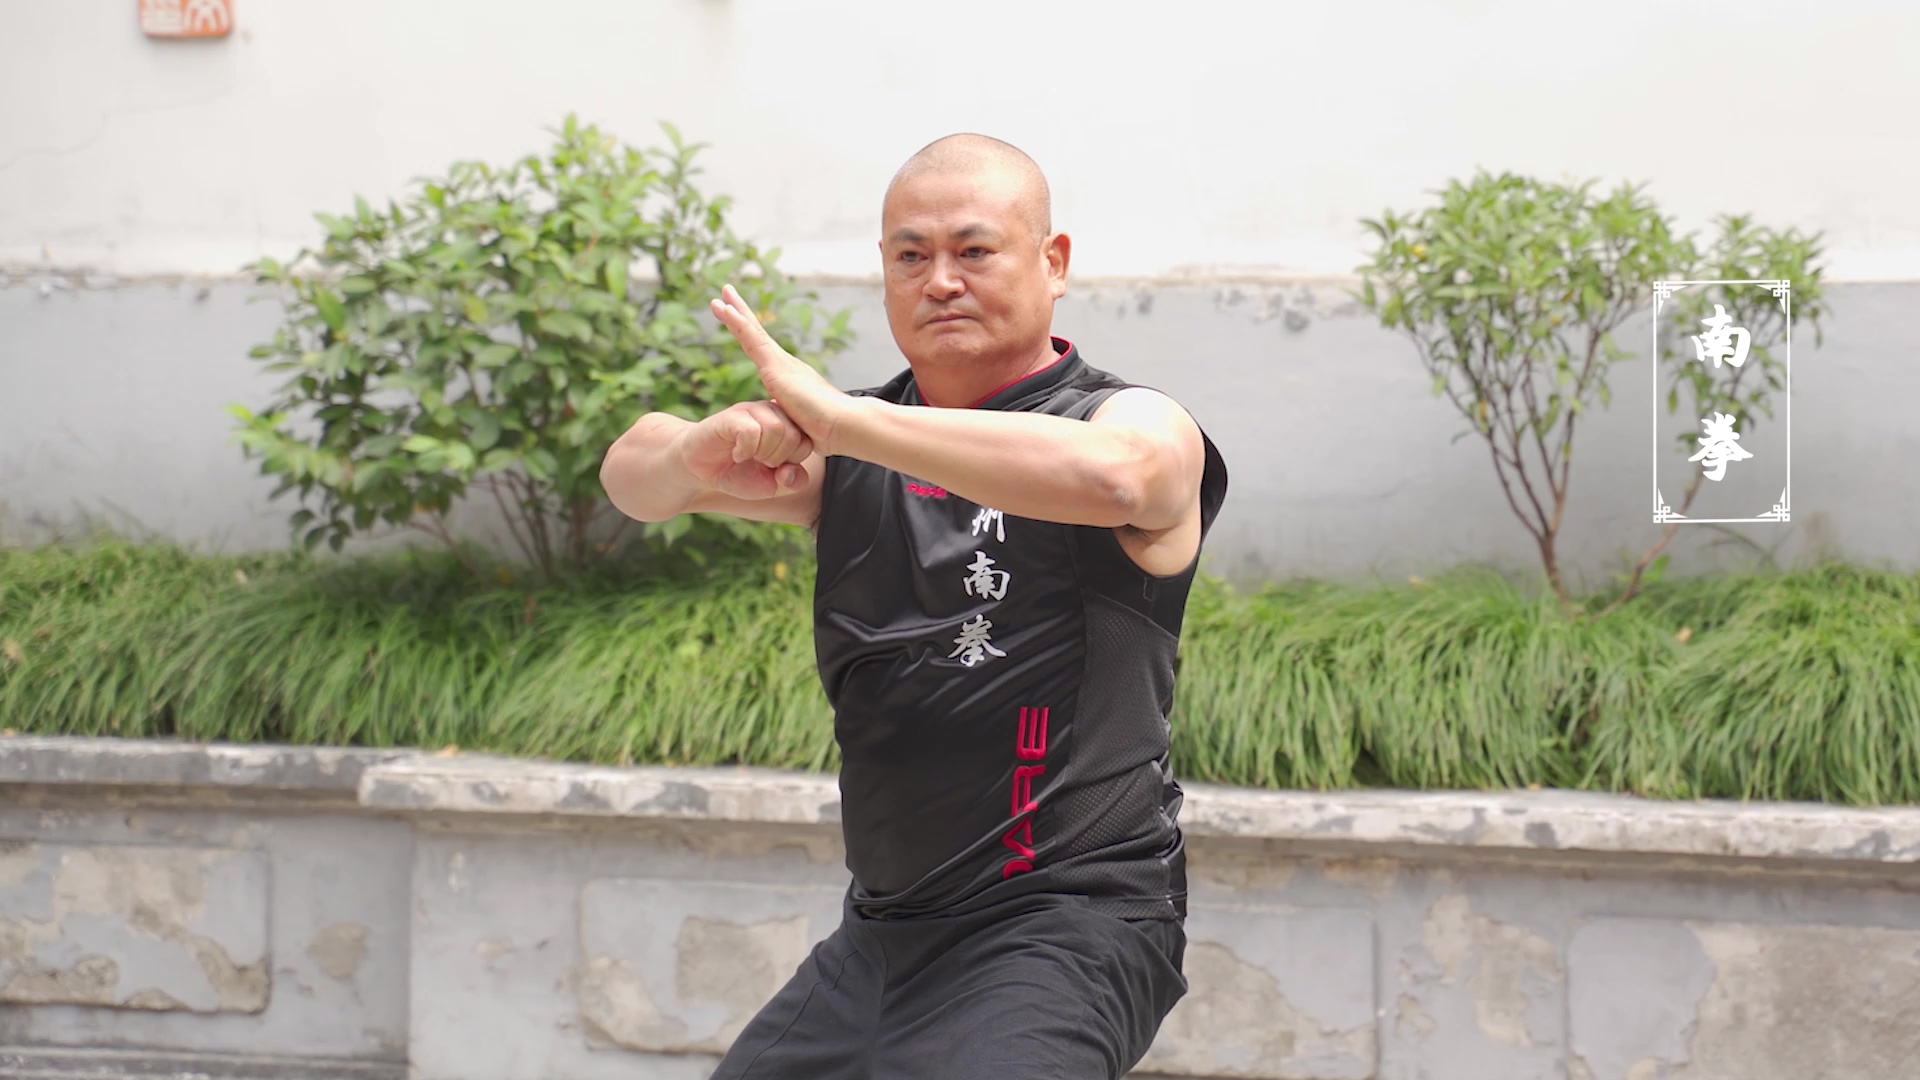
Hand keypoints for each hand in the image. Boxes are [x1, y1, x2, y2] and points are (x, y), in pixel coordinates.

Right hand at [675, 400, 813, 500]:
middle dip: (777, 459)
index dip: (792, 462)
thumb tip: (791, 472)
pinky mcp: (732, 415)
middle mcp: (772, 412)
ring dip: (763, 453)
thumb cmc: (737, 473)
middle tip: (759, 463)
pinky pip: (752, 430)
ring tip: (748, 457)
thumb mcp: (770, 485)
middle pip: (793, 435)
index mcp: (786, 425)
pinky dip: (746, 449)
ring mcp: (752, 411)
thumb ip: (791, 482)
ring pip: (776, 429)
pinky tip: (737, 454)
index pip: (807, 441)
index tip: (773, 468)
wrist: (700, 469)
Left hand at [711, 284, 851, 454]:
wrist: (843, 426)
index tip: (737, 318)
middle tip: (726, 293)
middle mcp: (786, 364)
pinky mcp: (776, 366)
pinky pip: (752, 339)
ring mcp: (781, 363)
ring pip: (753, 330)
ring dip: (736, 310)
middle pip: (757, 333)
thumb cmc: (827, 433)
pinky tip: (726, 310)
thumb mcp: (800, 425)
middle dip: (741, 312)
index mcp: (789, 377)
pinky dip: (738, 322)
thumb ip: (791, 421)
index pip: (763, 350)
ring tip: (722, 292)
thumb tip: (789, 429)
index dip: (749, 332)